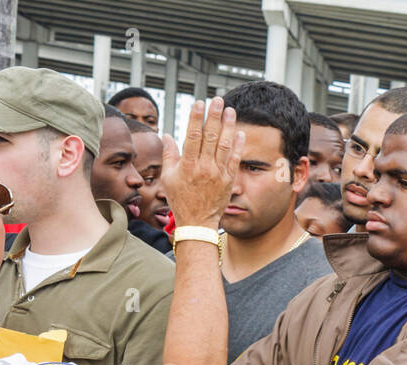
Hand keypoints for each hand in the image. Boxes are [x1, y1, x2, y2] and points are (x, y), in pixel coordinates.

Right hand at [160, 97, 243, 229]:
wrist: (197, 222)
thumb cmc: (181, 200)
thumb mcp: (168, 178)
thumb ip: (169, 155)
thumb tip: (167, 135)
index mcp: (188, 165)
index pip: (193, 135)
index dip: (196, 117)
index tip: (199, 103)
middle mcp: (204, 167)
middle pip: (210, 136)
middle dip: (214, 116)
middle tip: (218, 100)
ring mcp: (218, 173)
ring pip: (224, 145)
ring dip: (228, 126)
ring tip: (230, 110)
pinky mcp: (228, 180)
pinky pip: (234, 159)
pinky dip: (237, 145)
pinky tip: (239, 132)